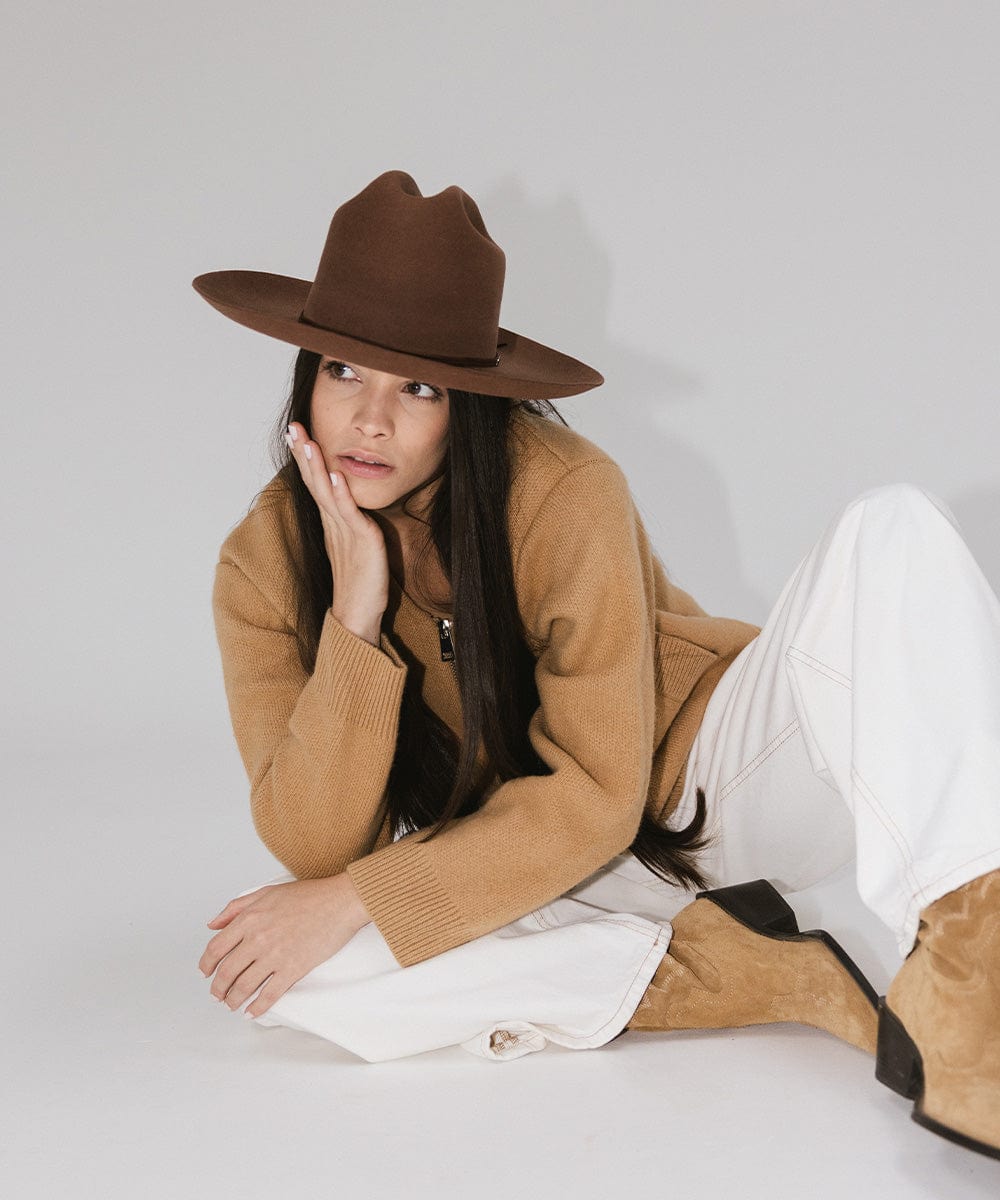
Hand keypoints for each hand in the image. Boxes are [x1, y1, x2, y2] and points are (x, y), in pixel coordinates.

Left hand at [198, 873, 371, 1018]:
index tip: (205, 972)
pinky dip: (257, 1008)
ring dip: (233, 1000)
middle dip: (218, 988)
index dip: (206, 964)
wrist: (340, 901)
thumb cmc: (308, 895)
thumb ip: (236, 907)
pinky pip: (269, 995)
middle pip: (226, 972)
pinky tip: (251, 1012)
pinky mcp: (293, 969)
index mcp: (249, 919)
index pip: (216, 948)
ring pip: (244, 986)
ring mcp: (275, 955)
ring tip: (231, 1005)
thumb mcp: (266, 892)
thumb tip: (212, 924)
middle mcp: (258, 938)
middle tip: (217, 995)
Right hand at [285, 421, 389, 636]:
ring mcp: (344, 532)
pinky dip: (340, 493)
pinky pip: (348, 513)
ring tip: (307, 441)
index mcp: (331, 522)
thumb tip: (348, 505)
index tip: (297, 434)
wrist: (357, 618)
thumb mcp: (353, 546)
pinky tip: (335, 475)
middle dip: (304, 453)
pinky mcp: (360, 542)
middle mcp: (333, 524)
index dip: (306, 459)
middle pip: (315, 482)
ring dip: (317, 465)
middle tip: (293, 427)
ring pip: (326, 492)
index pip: (316, 483)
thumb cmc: (358, 585)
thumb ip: (349, 524)